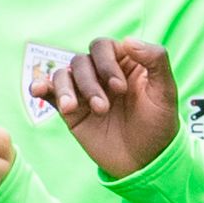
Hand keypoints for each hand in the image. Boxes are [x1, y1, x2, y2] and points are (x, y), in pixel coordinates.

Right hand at [33, 38, 177, 179]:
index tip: (120, 89)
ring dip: (67, 90)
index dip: (106, 63)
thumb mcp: (165, 92)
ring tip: (74, 109)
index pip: (103, 47)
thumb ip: (155, 60)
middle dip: (89, 82)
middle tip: (104, 108)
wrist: (145, 162)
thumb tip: (127, 40)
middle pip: (81, 61)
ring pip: (63, 75)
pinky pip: (50, 93)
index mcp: (124, 63)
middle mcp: (101, 74)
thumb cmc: (158, 125)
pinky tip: (38, 90)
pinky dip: (41, 87)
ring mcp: (84, 92)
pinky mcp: (70, 111)